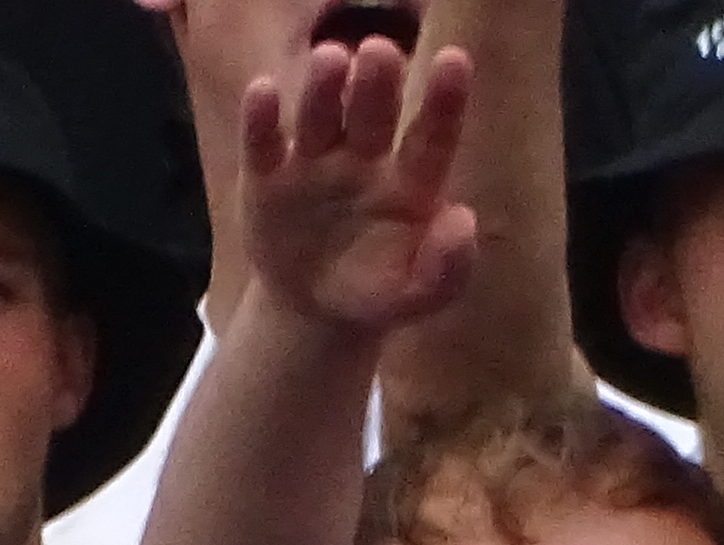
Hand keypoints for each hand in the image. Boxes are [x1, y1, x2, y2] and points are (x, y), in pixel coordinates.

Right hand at [235, 29, 476, 342]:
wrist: (313, 313)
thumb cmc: (376, 291)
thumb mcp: (416, 295)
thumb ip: (448, 268)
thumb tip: (462, 219)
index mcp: (411, 180)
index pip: (431, 137)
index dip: (443, 101)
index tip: (455, 61)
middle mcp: (365, 158)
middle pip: (373, 114)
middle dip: (377, 83)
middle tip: (381, 50)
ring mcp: (315, 162)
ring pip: (322, 117)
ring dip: (325, 89)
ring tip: (330, 59)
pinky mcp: (267, 176)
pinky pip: (264, 144)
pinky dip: (261, 119)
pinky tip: (262, 92)